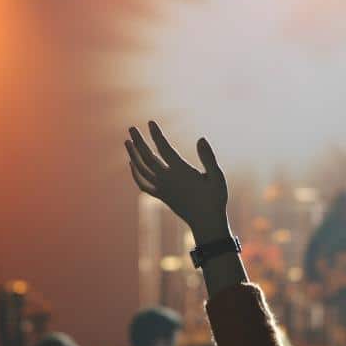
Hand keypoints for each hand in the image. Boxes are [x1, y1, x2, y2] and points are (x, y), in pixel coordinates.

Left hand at [125, 121, 229, 243]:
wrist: (206, 223)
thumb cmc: (215, 199)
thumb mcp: (217, 177)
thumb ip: (209, 158)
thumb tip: (201, 138)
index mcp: (181, 172)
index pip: (164, 149)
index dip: (156, 135)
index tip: (150, 122)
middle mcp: (168, 180)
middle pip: (147, 157)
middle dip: (138, 142)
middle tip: (131, 128)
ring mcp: (162, 189)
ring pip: (141, 170)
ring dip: (133, 155)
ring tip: (127, 142)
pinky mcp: (161, 196)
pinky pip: (143, 184)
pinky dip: (135, 174)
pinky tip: (131, 164)